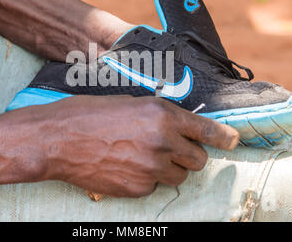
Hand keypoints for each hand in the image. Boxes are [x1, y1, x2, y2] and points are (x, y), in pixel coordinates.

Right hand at [11, 95, 238, 197]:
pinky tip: (127, 166)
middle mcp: (162, 141)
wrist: (58, 139)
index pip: (205, 129)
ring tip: (144, 157)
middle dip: (189, 154)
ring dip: (170, 168)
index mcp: (162, 114)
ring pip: (180, 175)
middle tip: (172, 148)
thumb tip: (181, 128)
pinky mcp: (138, 188)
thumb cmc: (89, 114)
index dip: (223, 137)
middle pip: (198, 159)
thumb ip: (161, 116)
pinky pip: (156, 186)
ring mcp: (151, 168)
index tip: (233, 141)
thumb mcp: (130, 104)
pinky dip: (149, 179)